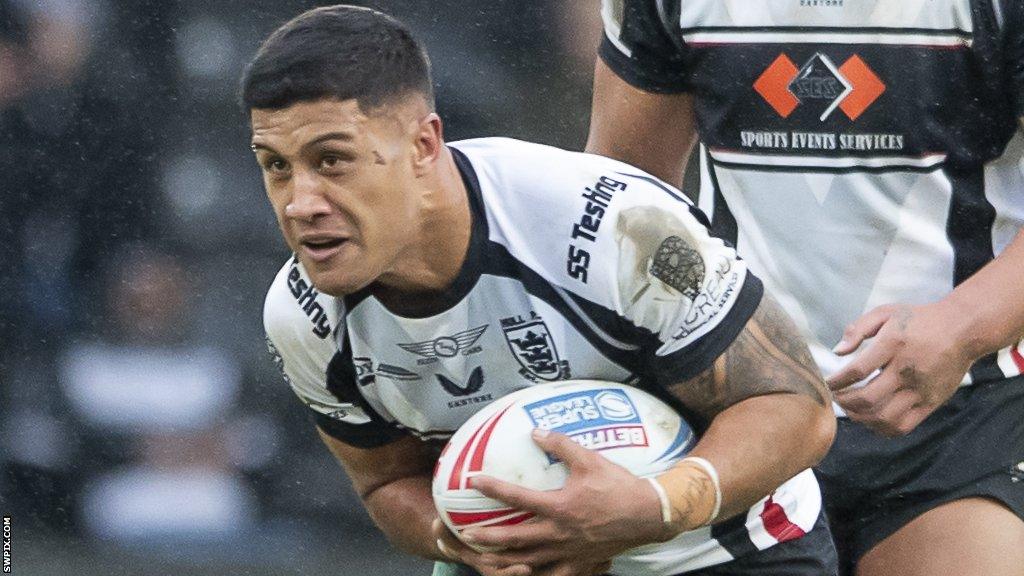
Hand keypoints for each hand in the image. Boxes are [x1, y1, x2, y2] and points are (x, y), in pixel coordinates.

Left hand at [447, 429, 671, 575]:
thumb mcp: (590, 459)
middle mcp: (559, 533)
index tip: (473, 481)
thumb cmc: (619, 486)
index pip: (517, 497)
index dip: (493, 488)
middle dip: (487, 536)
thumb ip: (561, 445)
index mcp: (559, 507)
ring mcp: (568, 552)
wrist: (648, 515)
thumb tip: (536, 432)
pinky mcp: (580, 564)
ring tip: (485, 557)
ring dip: (504, 560)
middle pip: (514, 538)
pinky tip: (526, 573)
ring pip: (529, 561)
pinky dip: (538, 575)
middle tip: (464, 532)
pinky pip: (554, 575)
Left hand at [827, 302, 974, 435]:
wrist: (963, 329)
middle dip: (844, 402)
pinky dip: (881, 428)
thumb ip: (858, 329)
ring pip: (884, 417)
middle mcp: (907, 370)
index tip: (828, 382)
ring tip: (850, 409)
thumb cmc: (919, 320)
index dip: (837, 381)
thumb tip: (837, 351)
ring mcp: (920, 389)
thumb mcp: (886, 312)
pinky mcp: (931, 403)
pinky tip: (871, 418)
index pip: (857, 370)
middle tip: (836, 397)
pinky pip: (903, 426)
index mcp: (893, 344)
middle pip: (868, 398)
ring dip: (860, 417)